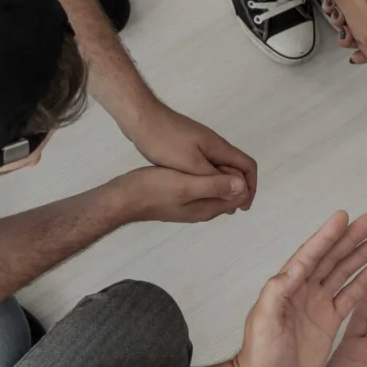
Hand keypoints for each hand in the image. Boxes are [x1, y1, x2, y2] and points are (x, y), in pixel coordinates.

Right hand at [109, 166, 250, 223]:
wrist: (124, 197)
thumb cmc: (154, 189)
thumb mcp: (187, 184)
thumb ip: (215, 186)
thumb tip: (242, 185)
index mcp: (208, 208)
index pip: (240, 197)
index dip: (243, 179)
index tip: (231, 160)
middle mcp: (203, 210)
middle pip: (229, 194)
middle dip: (233, 176)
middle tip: (221, 155)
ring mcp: (191, 206)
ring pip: (215, 190)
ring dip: (219, 175)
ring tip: (209, 155)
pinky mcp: (180, 199)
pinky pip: (202, 188)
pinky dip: (205, 176)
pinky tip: (196, 163)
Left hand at [122, 103, 259, 208]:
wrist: (140, 118)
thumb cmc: (164, 141)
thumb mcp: (191, 165)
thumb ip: (215, 178)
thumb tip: (241, 189)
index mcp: (219, 147)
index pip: (247, 166)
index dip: (250, 187)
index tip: (243, 206)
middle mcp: (214, 144)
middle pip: (235, 167)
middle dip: (237, 188)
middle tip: (230, 209)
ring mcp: (200, 143)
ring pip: (219, 166)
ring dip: (221, 184)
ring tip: (215, 203)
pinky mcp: (187, 145)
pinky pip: (204, 164)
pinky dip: (207, 178)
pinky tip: (195, 188)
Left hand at [230, 211, 366, 366]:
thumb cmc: (259, 355)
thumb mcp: (264, 321)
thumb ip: (278, 292)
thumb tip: (295, 267)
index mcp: (288, 287)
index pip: (310, 255)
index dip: (326, 236)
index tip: (342, 217)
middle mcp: (304, 291)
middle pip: (331, 258)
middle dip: (350, 240)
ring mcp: (317, 306)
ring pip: (343, 274)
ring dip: (360, 256)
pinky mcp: (328, 322)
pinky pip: (349, 298)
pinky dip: (363, 284)